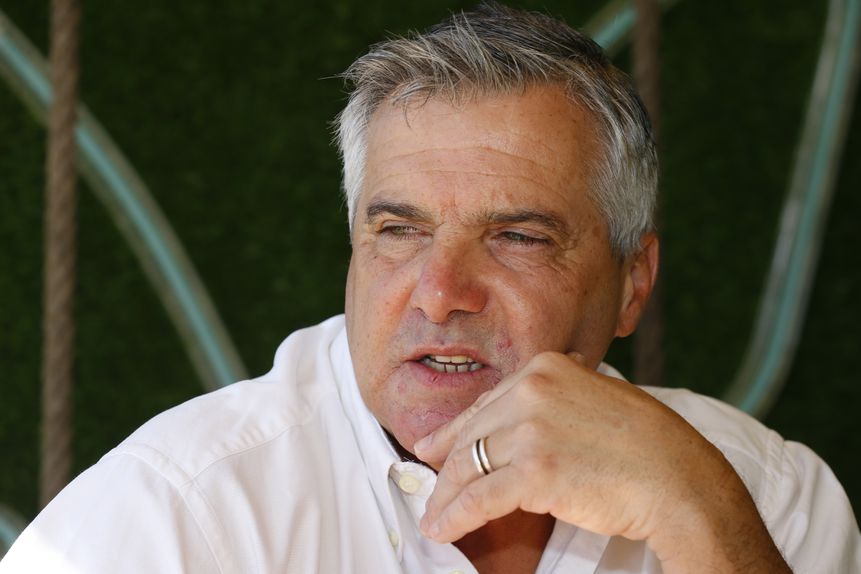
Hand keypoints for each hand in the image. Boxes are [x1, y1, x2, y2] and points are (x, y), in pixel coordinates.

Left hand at [413, 351, 791, 572]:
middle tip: (433, 490)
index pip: (486, 405)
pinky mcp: (533, 472)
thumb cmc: (646, 444)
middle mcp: (532, 390)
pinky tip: (443, 528)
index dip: (455, 433)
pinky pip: (478, 497)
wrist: (679, 478)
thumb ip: (552, 399)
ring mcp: (531, 429)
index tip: (434, 449)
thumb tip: (510, 417)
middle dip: (446, 468)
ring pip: (467, 466)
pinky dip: (454, 516)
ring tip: (434, 517)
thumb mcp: (593, 398)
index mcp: (545, 367)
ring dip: (446, 498)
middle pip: (471, 434)